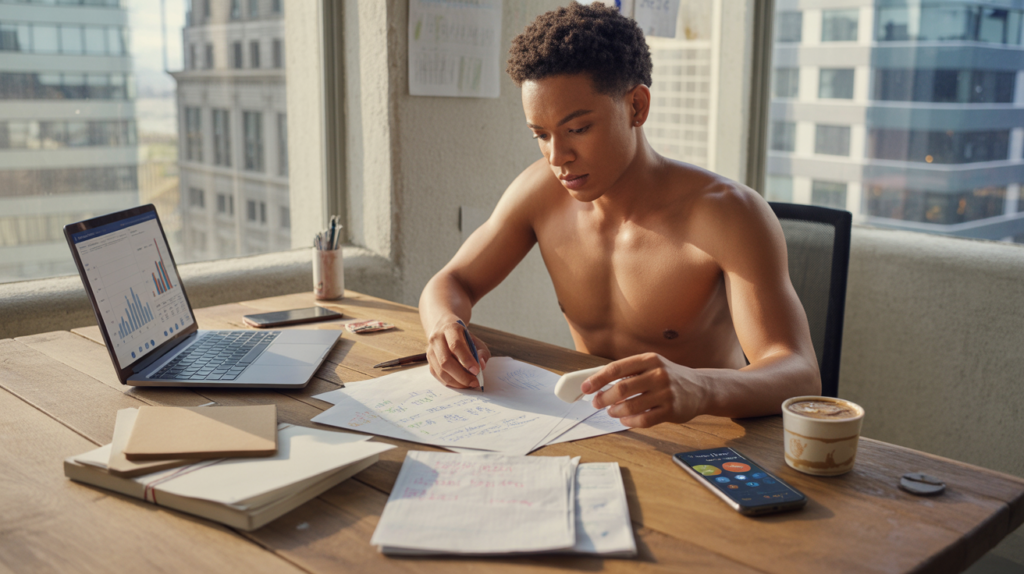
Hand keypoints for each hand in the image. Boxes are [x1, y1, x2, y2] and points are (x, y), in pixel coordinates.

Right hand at [425, 316, 491, 388]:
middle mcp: (437, 338)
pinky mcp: (429, 360)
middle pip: (446, 361)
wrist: (443, 328)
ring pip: (440, 370)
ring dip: (456, 381)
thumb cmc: (462, 336)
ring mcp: (430, 350)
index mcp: (450, 328)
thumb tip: (482, 365)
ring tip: (469, 384)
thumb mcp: (476, 339)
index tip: (476, 371)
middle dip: (461, 375)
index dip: (466, 360)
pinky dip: (450, 382)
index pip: (456, 345)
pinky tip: (460, 383)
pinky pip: (437, 375)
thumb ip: (482, 352)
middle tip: (474, 382)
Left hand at [583, 353, 706, 427]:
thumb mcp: (652, 365)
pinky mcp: (671, 410)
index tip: (585, 388)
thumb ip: (629, 372)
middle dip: (604, 397)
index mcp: (649, 359)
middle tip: (596, 403)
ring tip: (611, 412)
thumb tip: (597, 383)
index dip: (597, 379)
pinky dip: (630, 421)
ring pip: (631, 406)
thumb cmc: (668, 377)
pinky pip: (644, 419)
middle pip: (622, 388)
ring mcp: (666, 393)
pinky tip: (625, 419)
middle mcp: (658, 374)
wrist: (700, 388)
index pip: (617, 368)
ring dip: (615, 411)